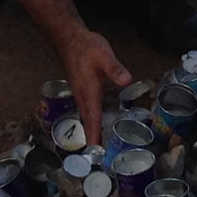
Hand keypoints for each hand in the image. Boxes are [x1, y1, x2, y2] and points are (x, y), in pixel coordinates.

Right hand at [61, 28, 131, 145]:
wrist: (69, 39)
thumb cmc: (87, 47)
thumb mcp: (104, 55)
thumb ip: (115, 69)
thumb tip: (127, 81)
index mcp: (89, 92)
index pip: (92, 120)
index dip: (95, 137)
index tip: (97, 154)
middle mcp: (82, 97)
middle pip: (87, 123)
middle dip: (93, 140)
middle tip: (100, 158)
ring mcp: (80, 94)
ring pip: (85, 118)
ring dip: (91, 132)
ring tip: (99, 147)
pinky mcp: (81, 90)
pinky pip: (86, 110)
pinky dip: (91, 121)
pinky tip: (97, 123)